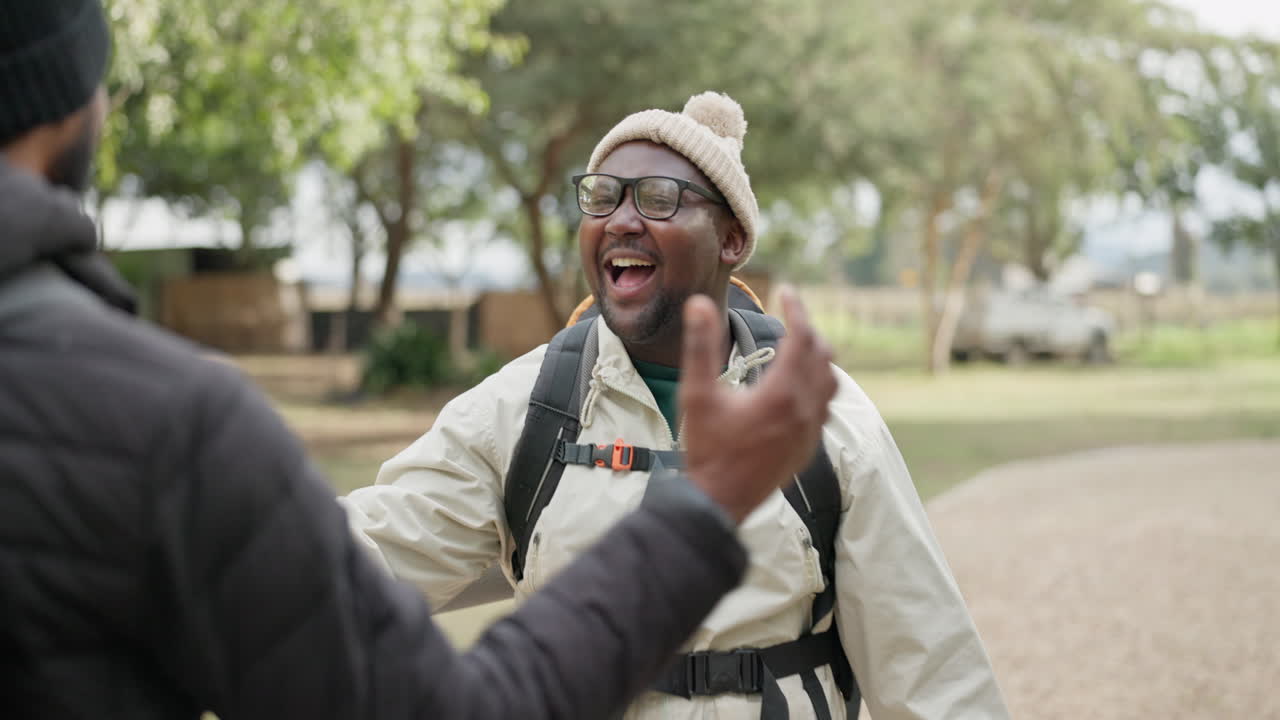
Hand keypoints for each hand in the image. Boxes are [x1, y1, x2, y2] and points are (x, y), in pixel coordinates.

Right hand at [679, 287, 837, 523]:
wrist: (719, 501)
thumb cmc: (707, 449)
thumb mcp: (697, 394)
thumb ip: (700, 346)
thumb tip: (699, 304)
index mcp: (782, 393)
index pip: (802, 336)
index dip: (796, 309)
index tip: (787, 291)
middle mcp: (805, 410)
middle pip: (822, 355)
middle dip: (808, 330)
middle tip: (790, 316)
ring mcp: (810, 431)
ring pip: (831, 381)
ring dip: (818, 357)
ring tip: (800, 345)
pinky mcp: (808, 446)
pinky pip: (826, 406)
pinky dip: (819, 385)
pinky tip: (800, 385)